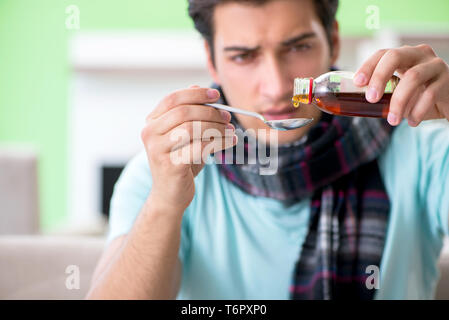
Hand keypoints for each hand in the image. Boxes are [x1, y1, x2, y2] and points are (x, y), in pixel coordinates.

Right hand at [141, 86, 236, 211]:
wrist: (170, 195)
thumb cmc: (180, 162)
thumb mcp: (184, 136)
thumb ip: (188, 113)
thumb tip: (197, 87)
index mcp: (152, 123)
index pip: (172, 99)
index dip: (195, 94)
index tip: (216, 95)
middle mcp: (150, 134)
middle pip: (183, 112)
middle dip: (210, 112)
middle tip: (227, 117)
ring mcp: (158, 150)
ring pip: (192, 128)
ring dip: (216, 127)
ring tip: (230, 130)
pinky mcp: (170, 166)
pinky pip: (199, 148)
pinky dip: (219, 142)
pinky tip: (230, 142)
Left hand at [354, 44, 448, 126]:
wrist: (448, 102)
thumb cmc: (419, 97)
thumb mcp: (399, 91)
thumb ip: (382, 92)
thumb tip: (353, 104)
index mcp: (403, 55)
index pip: (382, 54)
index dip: (368, 66)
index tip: (357, 82)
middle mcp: (420, 54)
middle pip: (395, 56)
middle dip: (379, 77)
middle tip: (371, 99)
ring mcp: (435, 65)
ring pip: (412, 78)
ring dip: (398, 102)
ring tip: (393, 120)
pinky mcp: (448, 81)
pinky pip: (430, 94)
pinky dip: (417, 111)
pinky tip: (412, 122)